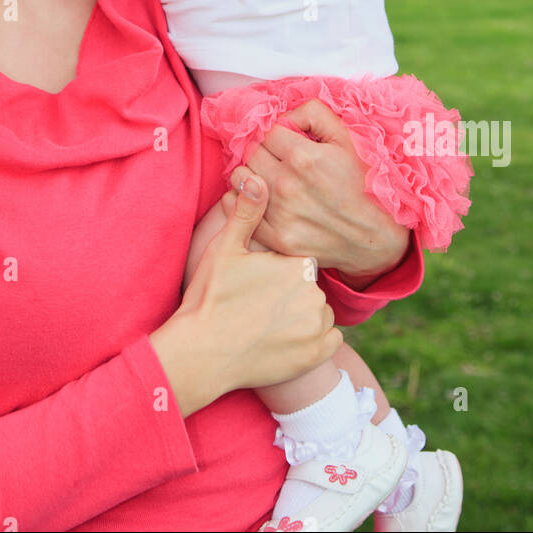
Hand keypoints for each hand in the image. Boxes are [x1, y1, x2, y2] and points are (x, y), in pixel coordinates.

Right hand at [151, 175, 341, 412]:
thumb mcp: (226, 248)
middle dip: (292, 293)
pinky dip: (314, 341)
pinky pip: (330, 340)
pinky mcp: (317, 355)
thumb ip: (247, 212)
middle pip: (310, 287)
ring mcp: (317, 327)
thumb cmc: (211, 296)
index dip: (280, 271)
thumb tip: (256, 177)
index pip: (300, 262)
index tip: (258, 282)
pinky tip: (287, 340)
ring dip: (304, 316)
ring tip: (269, 323)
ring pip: (320, 312)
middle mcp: (315, 294)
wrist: (202, 353)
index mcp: (297, 264)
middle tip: (259, 305)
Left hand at [222, 98, 409, 283]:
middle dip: (263, 151)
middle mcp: (287, 185)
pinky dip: (244, 199)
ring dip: (251, 173)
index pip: (266, 131)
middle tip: (280, 160)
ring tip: (270, 178)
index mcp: (303, 157)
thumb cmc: (362, 182)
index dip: (276, 133)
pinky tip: (263, 198)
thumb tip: (284, 115)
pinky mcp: (276, 238)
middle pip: (251, 152)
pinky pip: (238, 208)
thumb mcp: (346, 138)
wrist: (374, 236)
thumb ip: (313, 113)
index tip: (286, 142)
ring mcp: (280, 213)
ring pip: (241, 178)